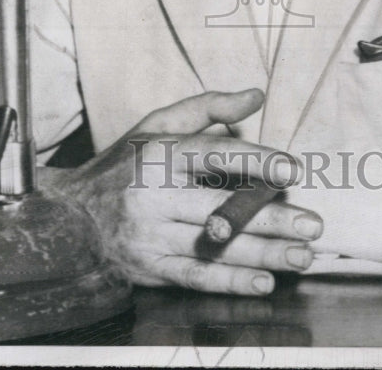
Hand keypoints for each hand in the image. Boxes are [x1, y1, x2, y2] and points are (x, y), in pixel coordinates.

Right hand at [41, 89, 322, 294]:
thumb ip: (208, 107)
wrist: (68, 216)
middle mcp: (153, 194)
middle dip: (272, 218)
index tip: (292, 171)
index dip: (255, 161)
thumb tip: (256, 96)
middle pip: (221, 207)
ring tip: (302, 256)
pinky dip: (231, 282)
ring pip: (214, 246)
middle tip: (313, 224)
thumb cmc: (123, 163)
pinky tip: (263, 283)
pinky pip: (195, 277)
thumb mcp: (158, 124)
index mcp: (160, 153)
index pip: (214, 154)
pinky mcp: (148, 269)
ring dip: (264, 254)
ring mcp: (150, 235)